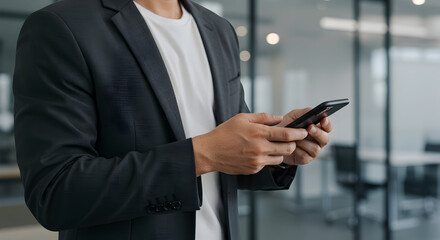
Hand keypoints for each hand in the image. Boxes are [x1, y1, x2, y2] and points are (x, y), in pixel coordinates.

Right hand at [192, 113, 307, 175]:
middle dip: (293, 144)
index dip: (298, 133)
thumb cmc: (224, 133)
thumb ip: (263, 117)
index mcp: (259, 133)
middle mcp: (260, 148)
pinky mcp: (254, 169)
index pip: (286, 134)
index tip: (304, 131)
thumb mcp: (242, 118)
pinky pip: (267, 164)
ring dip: (280, 152)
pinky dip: (267, 158)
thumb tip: (278, 118)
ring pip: (280, 158)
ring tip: (272, 146)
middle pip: (288, 148)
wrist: (210, 152)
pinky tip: (257, 153)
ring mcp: (257, 161)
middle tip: (291, 140)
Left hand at [277, 108, 332, 164]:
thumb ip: (304, 112)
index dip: (327, 124)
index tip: (323, 120)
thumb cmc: (286, 127)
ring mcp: (312, 151)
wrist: (274, 140)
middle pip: (325, 139)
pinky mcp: (305, 159)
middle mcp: (317, 140)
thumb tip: (313, 110)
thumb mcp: (294, 116)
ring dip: (304, 142)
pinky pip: (305, 156)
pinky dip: (297, 150)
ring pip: (315, 149)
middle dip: (318, 133)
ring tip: (294, 138)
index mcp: (317, 129)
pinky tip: (291, 146)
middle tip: (309, 128)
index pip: (328, 127)